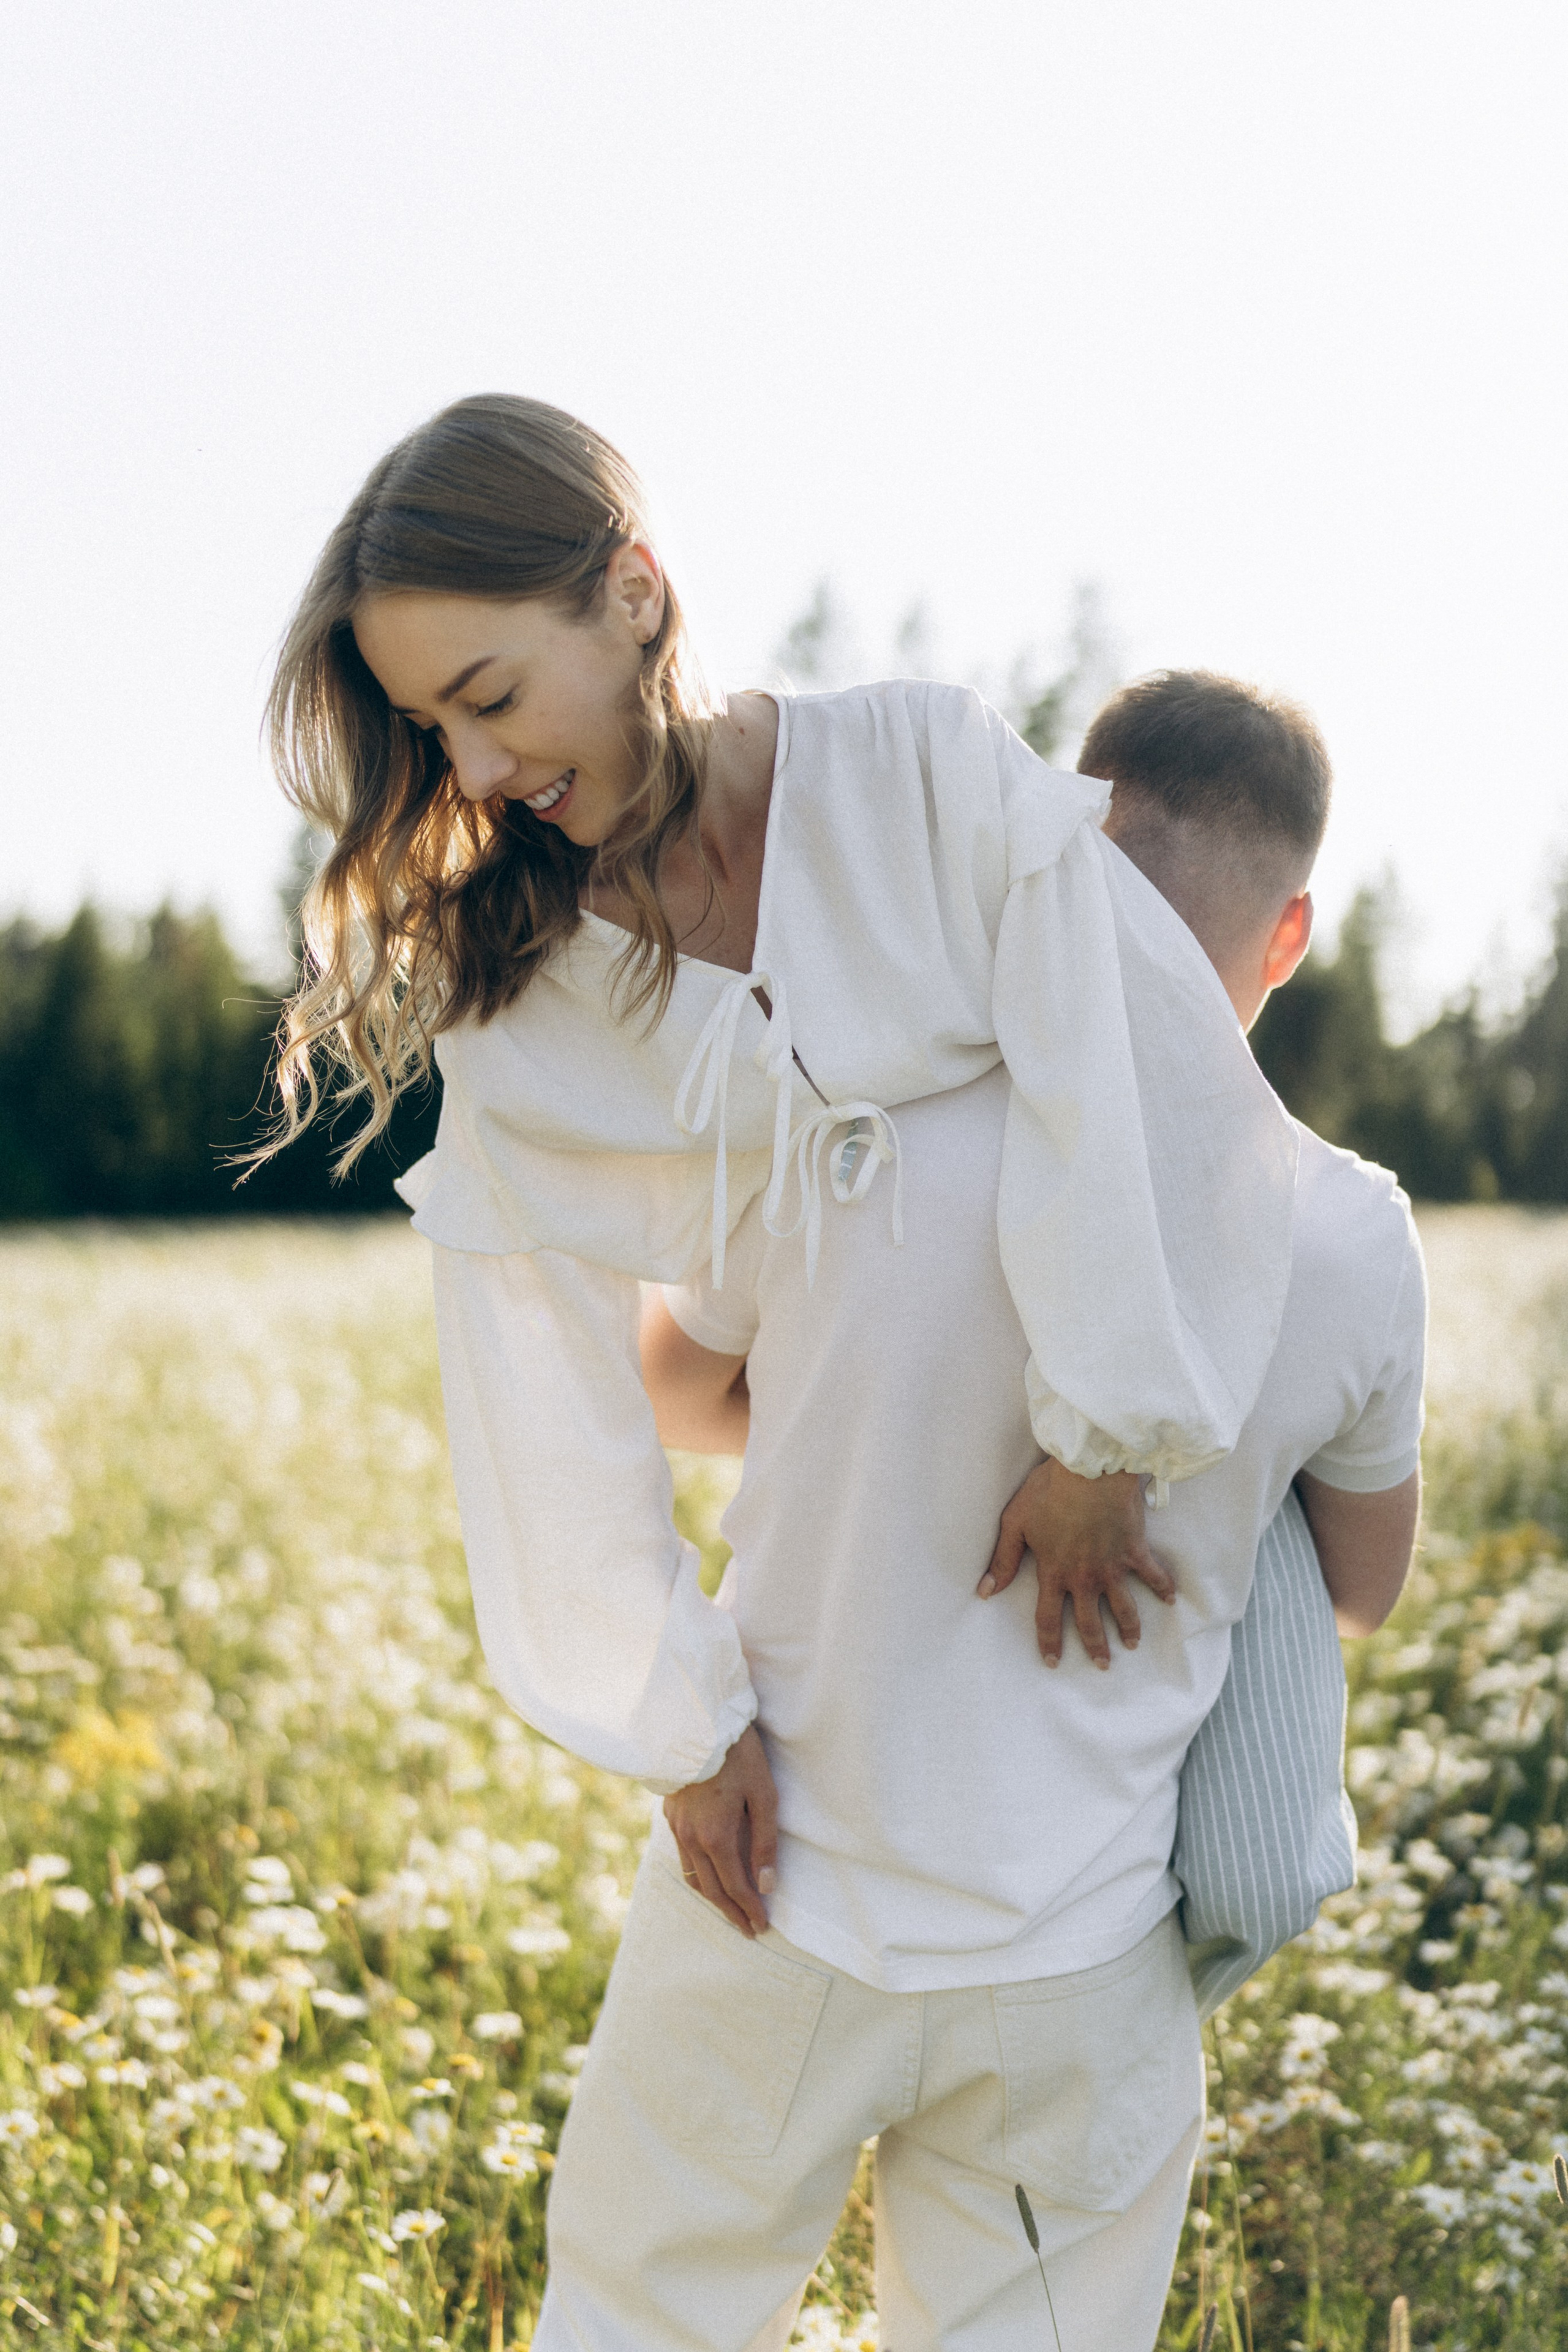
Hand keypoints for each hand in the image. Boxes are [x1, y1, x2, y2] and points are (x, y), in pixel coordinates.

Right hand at [663, 1724, 778, 1936]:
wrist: (699, 1723)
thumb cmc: (739, 1756)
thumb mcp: (764, 1796)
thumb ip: (764, 1844)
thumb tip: (767, 1886)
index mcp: (716, 1837)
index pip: (734, 1887)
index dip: (749, 1909)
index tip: (762, 1926)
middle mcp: (691, 1839)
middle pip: (711, 1889)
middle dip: (731, 1912)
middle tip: (748, 1929)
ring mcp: (677, 1827)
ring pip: (692, 1875)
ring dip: (712, 1896)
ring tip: (729, 1907)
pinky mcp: (670, 1815)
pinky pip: (682, 1856)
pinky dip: (697, 1873)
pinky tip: (708, 1872)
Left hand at [978, 1459, 1175, 1668]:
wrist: (1089, 1470)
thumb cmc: (1049, 1491)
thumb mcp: (1015, 1522)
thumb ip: (1003, 1559)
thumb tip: (985, 1592)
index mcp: (1054, 1573)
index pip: (1048, 1618)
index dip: (1049, 1643)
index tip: (1053, 1662)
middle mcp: (1085, 1577)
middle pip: (1090, 1622)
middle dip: (1096, 1647)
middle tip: (1102, 1664)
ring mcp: (1113, 1566)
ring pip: (1124, 1608)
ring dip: (1130, 1628)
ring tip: (1132, 1643)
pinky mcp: (1135, 1550)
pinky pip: (1153, 1575)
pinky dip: (1164, 1587)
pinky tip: (1171, 1599)